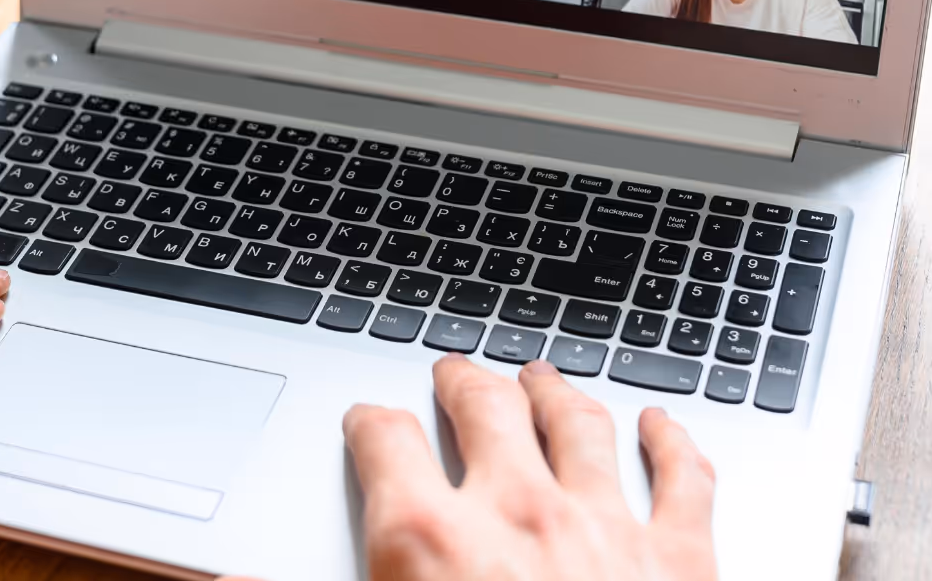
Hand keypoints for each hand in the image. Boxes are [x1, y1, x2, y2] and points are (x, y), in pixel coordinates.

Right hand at [343, 355, 717, 580]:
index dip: (372, 426)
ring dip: (557, 395)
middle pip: (487, 415)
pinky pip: (681, 480)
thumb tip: (250, 579)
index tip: (371, 420)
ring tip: (543, 377)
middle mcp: (518, 516)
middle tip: (458, 371)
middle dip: (468, 384)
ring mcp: (606, 529)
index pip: (387, 448)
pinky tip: (662, 424)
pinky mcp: (682, 560)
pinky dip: (672, 444)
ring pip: (579, 427)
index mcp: (430, 543)